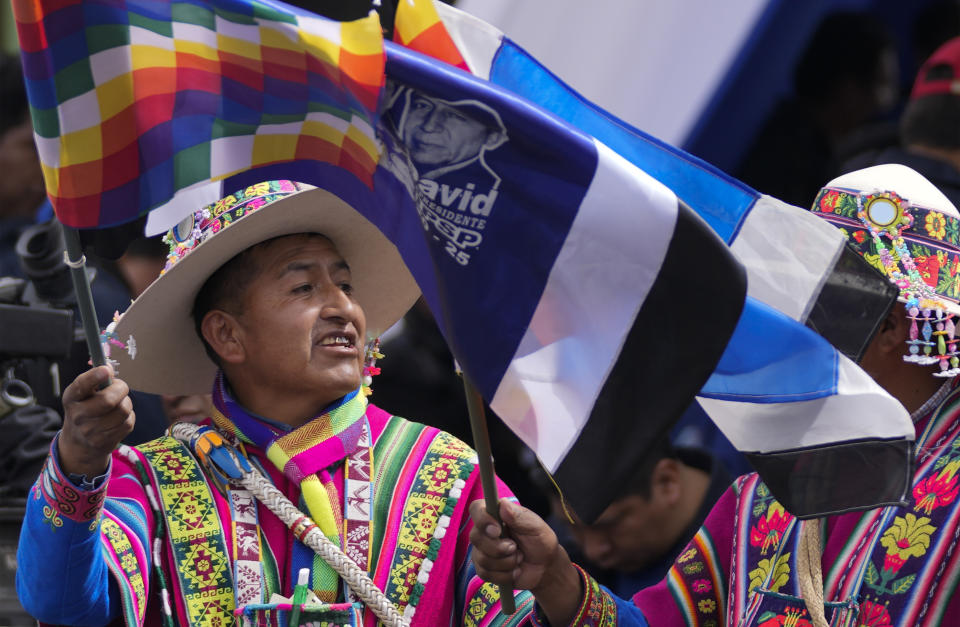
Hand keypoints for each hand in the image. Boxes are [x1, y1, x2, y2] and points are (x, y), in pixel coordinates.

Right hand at [58, 366, 134, 477]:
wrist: (80, 442)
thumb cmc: (86, 409)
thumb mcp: (84, 393)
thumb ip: (96, 379)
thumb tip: (108, 367)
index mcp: (71, 398)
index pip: (81, 386)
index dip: (94, 376)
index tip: (106, 370)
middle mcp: (78, 415)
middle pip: (109, 400)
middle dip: (121, 389)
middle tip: (120, 388)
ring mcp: (90, 431)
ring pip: (123, 410)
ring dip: (126, 403)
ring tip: (118, 404)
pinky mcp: (104, 442)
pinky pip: (128, 423)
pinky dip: (128, 417)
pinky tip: (119, 418)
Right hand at [469, 499, 581, 624]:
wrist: (544, 567)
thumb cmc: (540, 541)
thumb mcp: (535, 526)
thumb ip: (519, 516)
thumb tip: (503, 504)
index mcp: (496, 514)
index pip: (476, 509)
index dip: (482, 519)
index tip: (497, 530)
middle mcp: (485, 531)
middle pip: (476, 537)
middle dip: (498, 547)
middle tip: (515, 548)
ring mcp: (482, 550)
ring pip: (482, 558)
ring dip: (506, 562)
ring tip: (519, 558)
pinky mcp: (483, 569)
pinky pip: (485, 574)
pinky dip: (504, 575)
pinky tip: (515, 571)